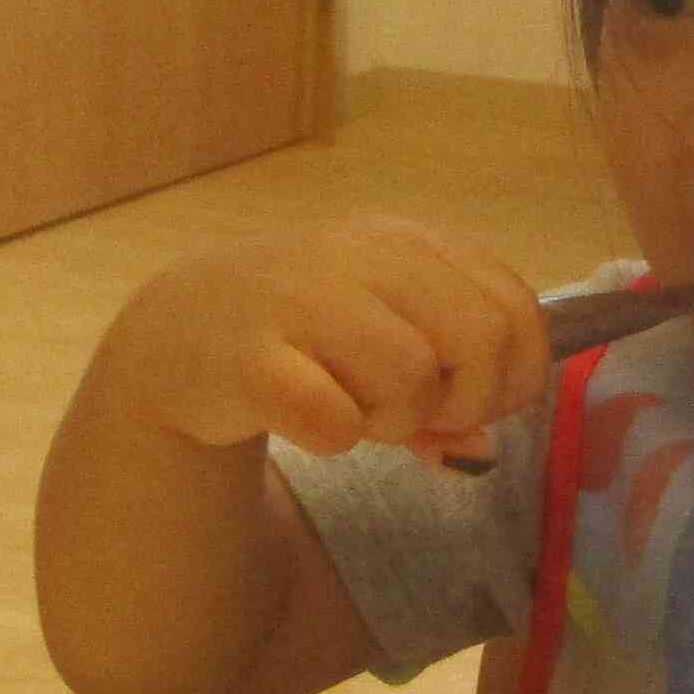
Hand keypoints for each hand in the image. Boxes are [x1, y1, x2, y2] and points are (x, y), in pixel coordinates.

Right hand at [117, 216, 548, 466]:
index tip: (471, 403)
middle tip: (417, 417)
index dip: (512, 377)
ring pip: (411, 377)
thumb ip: (449, 383)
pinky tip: (310, 422)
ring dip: (394, 420)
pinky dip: (335, 438)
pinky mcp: (251, 358)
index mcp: (408, 243)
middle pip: (480, 337)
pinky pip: (333, 419)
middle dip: (465, 401)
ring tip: (355, 412)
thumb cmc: (304, 337)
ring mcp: (301, 299)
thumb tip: (479, 451)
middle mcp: (360, 255)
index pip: (515, 309)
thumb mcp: (387, 338)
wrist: (178, 334)